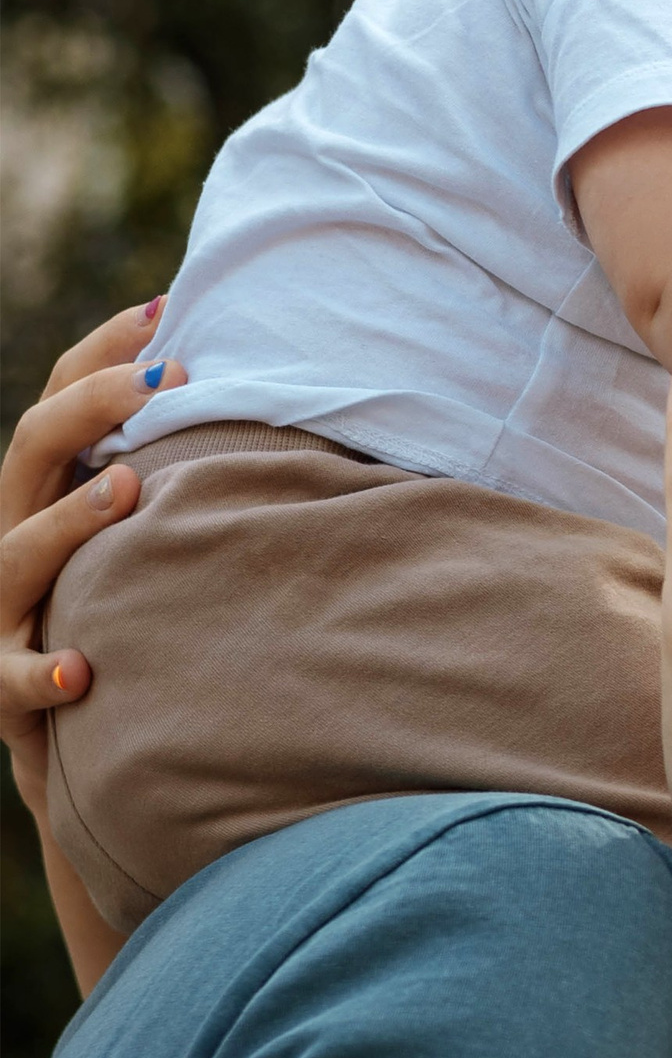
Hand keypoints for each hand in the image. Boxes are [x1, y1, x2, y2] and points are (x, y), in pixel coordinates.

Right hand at [1, 299, 182, 822]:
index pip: (58, 402)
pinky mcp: (0, 689)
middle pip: (28, 451)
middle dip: (90, 407)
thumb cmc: (126, 622)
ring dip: (70, 518)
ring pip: (16, 552)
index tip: (165, 310)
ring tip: (128, 488)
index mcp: (44, 497)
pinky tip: (83, 670)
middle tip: (167, 381)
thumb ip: (179, 479)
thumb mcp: (144, 544)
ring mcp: (0, 612)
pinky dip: (43, 673)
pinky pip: (9, 680)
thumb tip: (259, 404)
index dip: (101, 355)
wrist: (77, 748)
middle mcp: (12, 540)